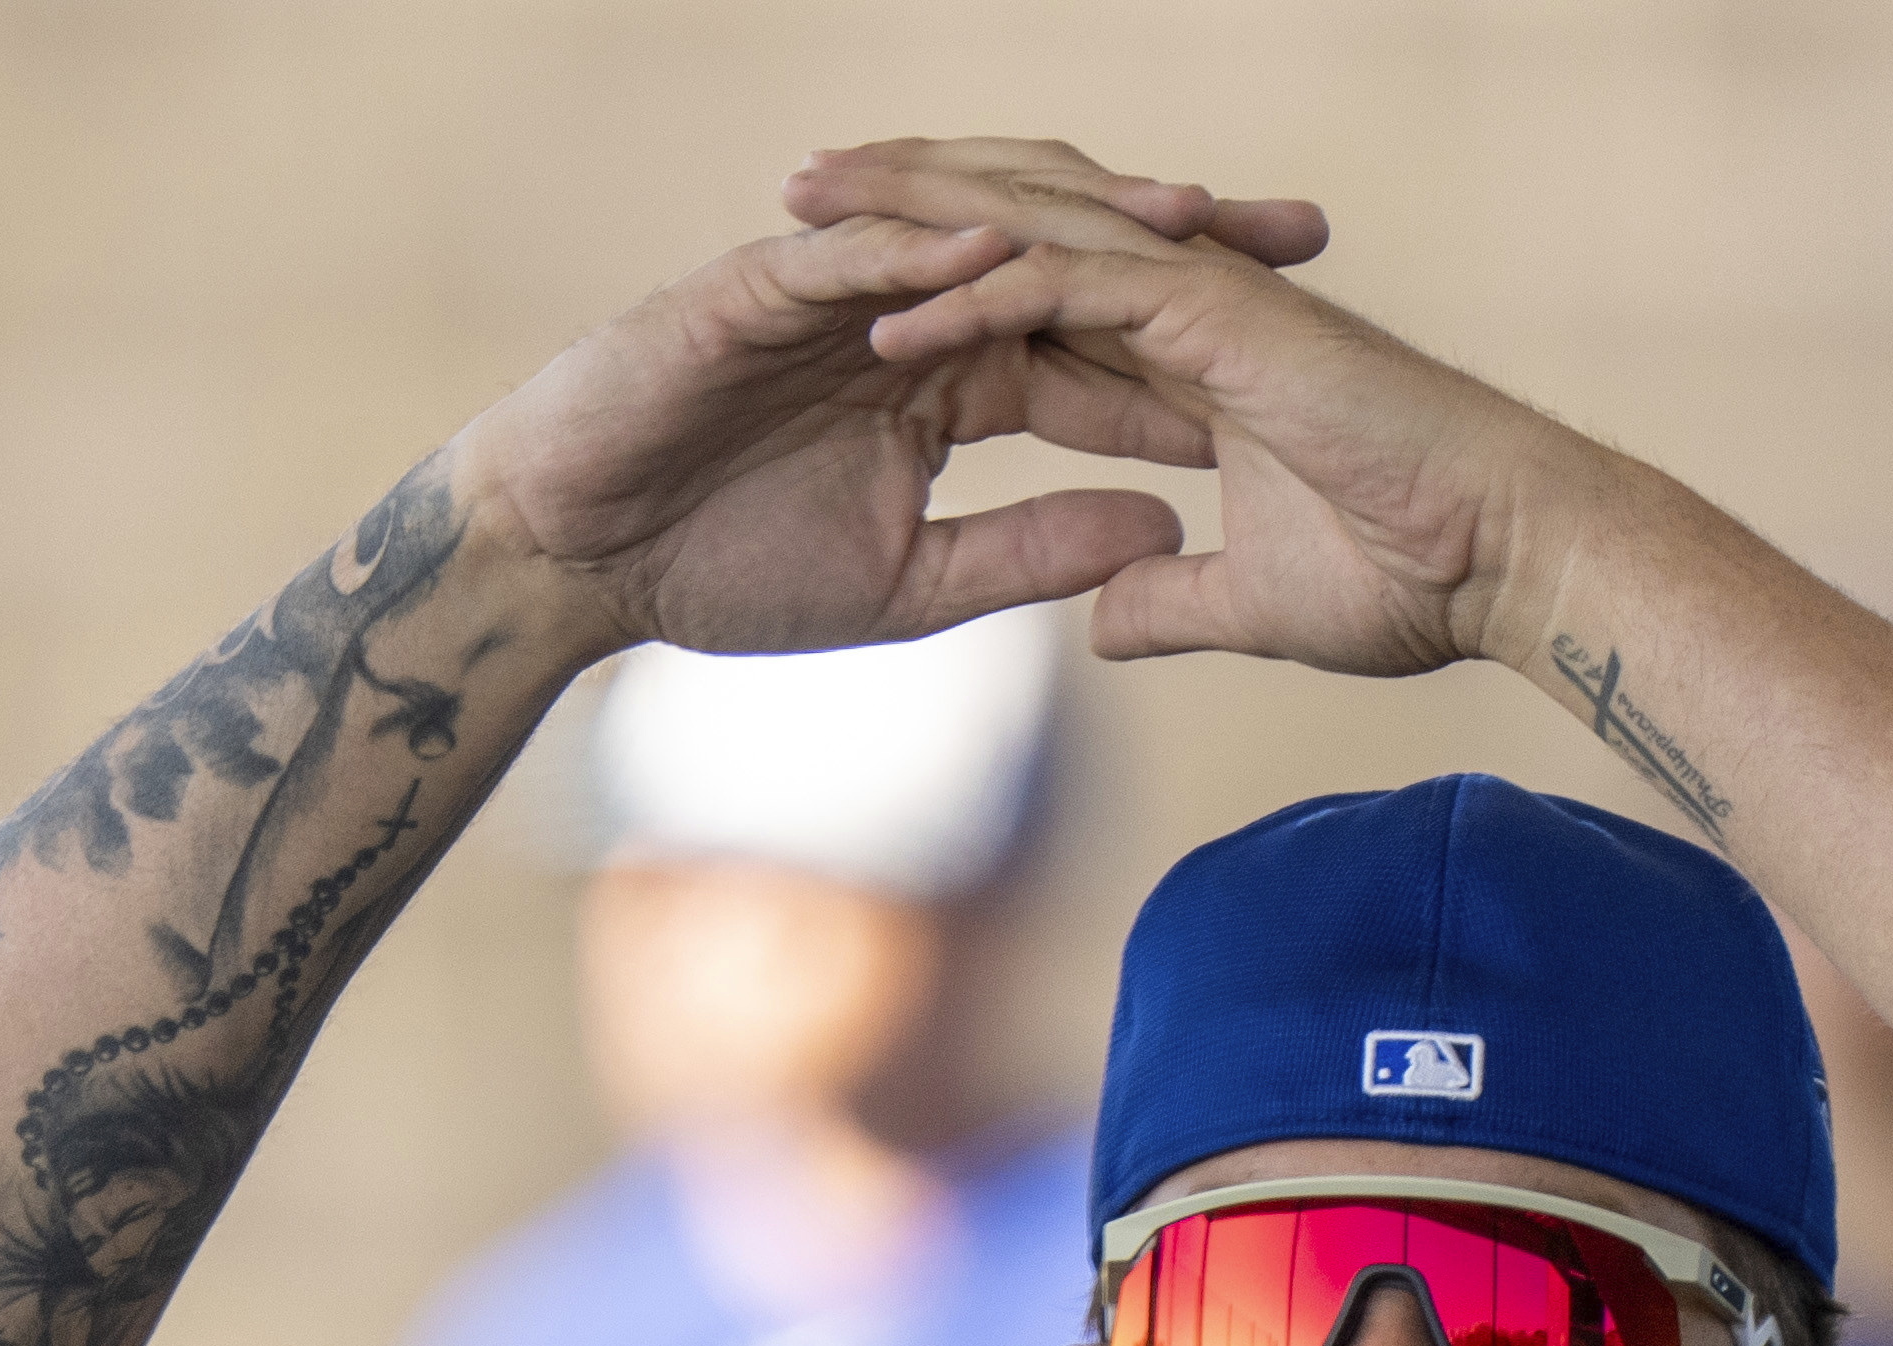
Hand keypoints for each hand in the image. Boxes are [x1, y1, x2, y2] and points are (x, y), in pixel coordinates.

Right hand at [453, 148, 1326, 660]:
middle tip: (1305, 233)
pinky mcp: (763, 283)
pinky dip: (935, 248)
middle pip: (1071, 253)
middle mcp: (912, 307)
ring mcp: (840, 284)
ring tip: (1190, 216)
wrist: (575, 555)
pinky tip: (1017, 250)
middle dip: (1184, 240)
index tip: (1316, 347)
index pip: (1098, 338)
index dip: (1203, 337)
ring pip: (982, 227)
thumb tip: (1171, 529)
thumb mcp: (912, 583)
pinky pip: (863, 254)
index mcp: (951, 373)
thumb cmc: (719, 568)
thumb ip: (1035, 549)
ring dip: (1085, 218)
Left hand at [804, 138, 1583, 682]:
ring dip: (906, 223)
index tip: (833, 307)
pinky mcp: (1215, 318)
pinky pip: (1067, 289)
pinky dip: (975, 297)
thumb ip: (1173, 598)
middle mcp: (1184, 304)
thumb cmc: (1414, 580)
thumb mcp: (1254, 605)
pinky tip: (885, 318)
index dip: (934, 293)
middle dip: (894, 214)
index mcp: (1186, 356)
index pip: (1033, 301)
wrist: (1507, 560)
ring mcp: (1200, 300)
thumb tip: (1108, 614)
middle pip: (1009, 233)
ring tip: (795, 213)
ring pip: (1023, 232)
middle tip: (784, 198)